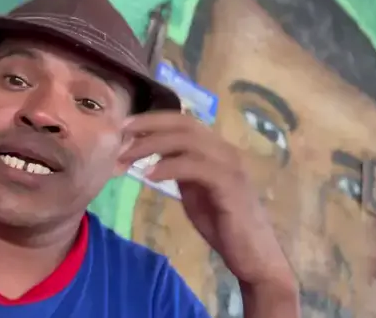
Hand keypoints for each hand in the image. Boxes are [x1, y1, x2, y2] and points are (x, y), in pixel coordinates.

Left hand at [119, 111, 294, 287]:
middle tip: (121, 133)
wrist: (254, 254)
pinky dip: (169, 167)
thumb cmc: (226, 225)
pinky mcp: (229, 184)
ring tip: (127, 156)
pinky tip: (149, 176)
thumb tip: (155, 156)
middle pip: (184, 123)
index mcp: (217, 150)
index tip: (125, 126)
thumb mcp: (196, 191)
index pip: (183, 121)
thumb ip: (181, 171)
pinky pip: (195, 166)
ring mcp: (229, 165)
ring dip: (152, 145)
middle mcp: (225, 150)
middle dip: (149, 125)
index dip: (153, 120)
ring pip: (188, 140)